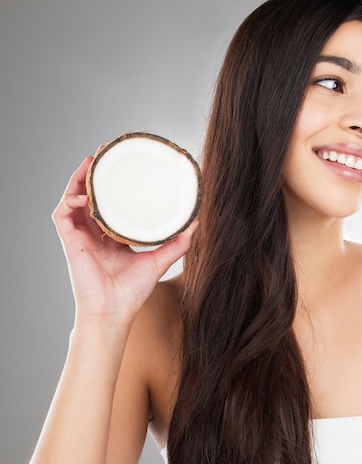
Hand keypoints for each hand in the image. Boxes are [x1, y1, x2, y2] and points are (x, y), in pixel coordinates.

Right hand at [52, 152, 197, 320]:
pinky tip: (83, 193)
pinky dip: (69, 200)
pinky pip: (62, 214)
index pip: (110, 206)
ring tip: (91, 161)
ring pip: (73, 200)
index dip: (113, 186)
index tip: (123, 167)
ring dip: (79, 179)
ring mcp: (80, 237)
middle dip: (95, 174)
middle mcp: (94, 235)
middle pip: (90, 196)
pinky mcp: (69, 242)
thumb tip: (197, 222)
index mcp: (112, 239)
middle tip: (105, 152)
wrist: (114, 312)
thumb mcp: (160, 260)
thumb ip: (178, 242)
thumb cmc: (132, 292)